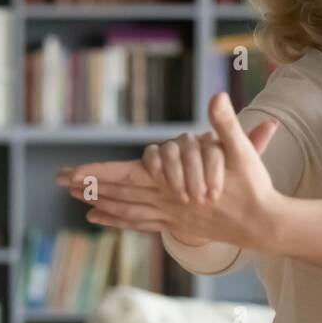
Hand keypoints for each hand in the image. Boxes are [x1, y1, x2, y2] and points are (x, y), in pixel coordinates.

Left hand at [56, 93, 281, 249]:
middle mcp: (167, 202)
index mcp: (176, 183)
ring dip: (100, 201)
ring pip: (127, 209)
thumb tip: (218, 97)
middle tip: (58, 180)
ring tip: (75, 197)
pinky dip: (118, 219)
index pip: (129, 176)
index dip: (100, 173)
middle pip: (120, 193)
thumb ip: (226, 124)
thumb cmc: (253, 186)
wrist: (263, 224)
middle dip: (89, 186)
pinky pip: (140, 222)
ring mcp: (171, 216)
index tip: (73, 171)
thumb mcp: (242, 151)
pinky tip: (101, 217)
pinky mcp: (178, 225)